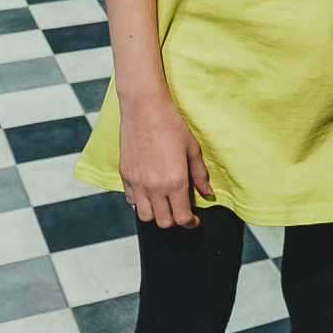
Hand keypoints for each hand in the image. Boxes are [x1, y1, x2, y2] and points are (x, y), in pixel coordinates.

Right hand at [119, 94, 214, 228]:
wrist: (145, 108)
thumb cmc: (171, 124)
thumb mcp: (193, 149)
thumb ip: (200, 175)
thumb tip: (208, 193)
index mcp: (175, 182)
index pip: (182, 218)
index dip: (190, 224)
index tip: (194, 220)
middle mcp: (154, 187)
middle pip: (163, 222)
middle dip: (174, 221)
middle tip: (181, 211)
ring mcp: (137, 183)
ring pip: (145, 216)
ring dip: (156, 215)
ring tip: (164, 204)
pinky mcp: (125, 175)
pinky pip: (131, 200)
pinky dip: (141, 202)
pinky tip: (149, 192)